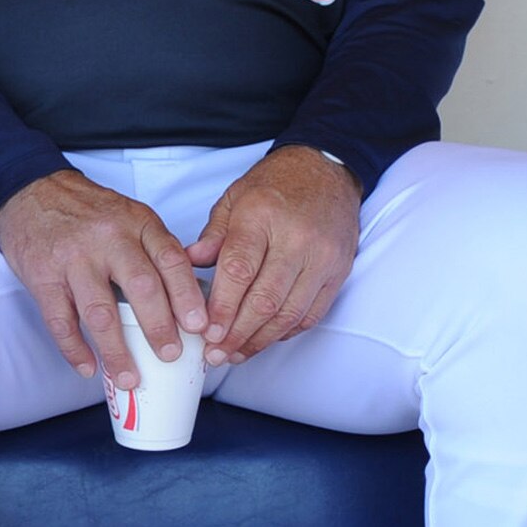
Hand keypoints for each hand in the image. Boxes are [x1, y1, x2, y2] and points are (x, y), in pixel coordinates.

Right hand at [0, 169, 206, 387]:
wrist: (32, 191)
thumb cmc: (89, 211)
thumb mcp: (130, 215)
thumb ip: (156, 248)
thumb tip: (191, 295)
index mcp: (137, 223)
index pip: (170, 260)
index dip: (187, 296)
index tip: (200, 326)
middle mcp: (108, 239)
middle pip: (140, 287)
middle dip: (159, 326)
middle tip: (171, 355)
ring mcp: (73, 259)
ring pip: (100, 312)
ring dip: (116, 351)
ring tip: (129, 378)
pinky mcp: (43, 277)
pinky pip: (60, 321)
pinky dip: (74, 349)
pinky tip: (88, 368)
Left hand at [192, 147, 362, 366]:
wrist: (327, 171)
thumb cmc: (276, 185)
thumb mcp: (235, 198)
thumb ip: (213, 235)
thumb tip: (187, 264)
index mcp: (262, 216)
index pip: (239, 271)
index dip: (221, 308)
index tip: (205, 332)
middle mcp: (296, 239)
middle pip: (265, 299)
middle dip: (236, 334)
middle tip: (214, 354)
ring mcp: (322, 258)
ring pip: (289, 313)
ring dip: (259, 340)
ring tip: (235, 354)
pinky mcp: (338, 271)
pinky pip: (311, 312)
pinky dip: (286, 331)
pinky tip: (264, 338)